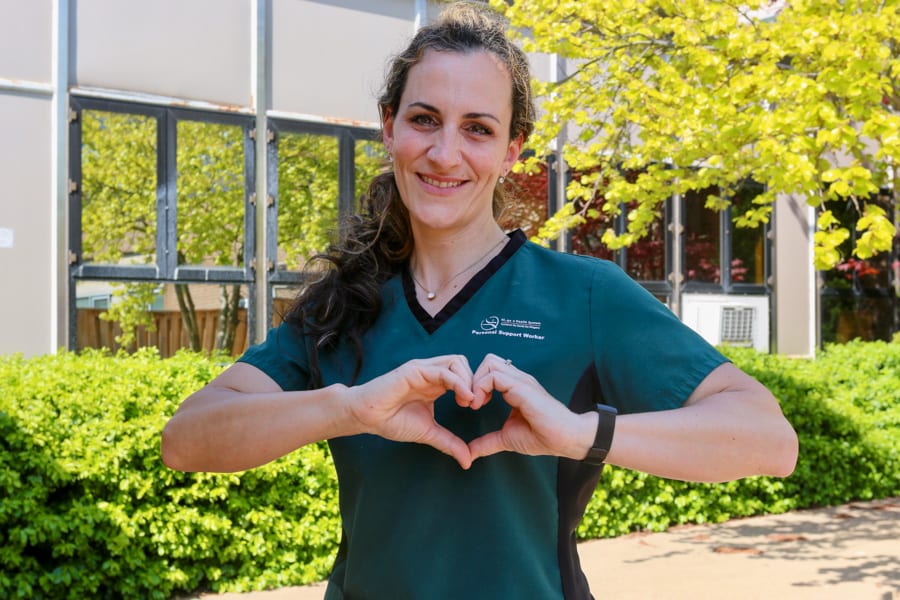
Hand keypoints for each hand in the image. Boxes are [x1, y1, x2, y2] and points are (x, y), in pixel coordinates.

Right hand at [348, 355, 475, 468]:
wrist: (367, 417)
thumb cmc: (393, 421)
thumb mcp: (429, 432)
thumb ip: (449, 443)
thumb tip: (467, 461)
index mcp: (436, 383)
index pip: (464, 374)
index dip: (475, 387)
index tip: (477, 407)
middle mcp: (431, 373)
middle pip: (463, 363)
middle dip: (476, 381)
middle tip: (476, 404)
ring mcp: (423, 369)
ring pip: (457, 362)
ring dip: (469, 380)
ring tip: (469, 401)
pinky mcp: (415, 370)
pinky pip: (443, 371)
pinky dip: (458, 382)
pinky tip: (463, 399)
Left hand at [467, 354, 592, 461]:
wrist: (565, 439)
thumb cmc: (542, 436)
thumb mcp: (506, 439)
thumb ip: (487, 443)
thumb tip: (469, 453)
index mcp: (514, 387)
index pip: (489, 371)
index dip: (475, 385)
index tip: (471, 406)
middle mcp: (517, 380)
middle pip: (488, 361)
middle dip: (472, 379)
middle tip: (470, 402)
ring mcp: (520, 381)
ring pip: (489, 363)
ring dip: (475, 382)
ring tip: (474, 404)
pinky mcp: (521, 387)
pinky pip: (494, 376)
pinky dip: (480, 388)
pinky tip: (480, 406)